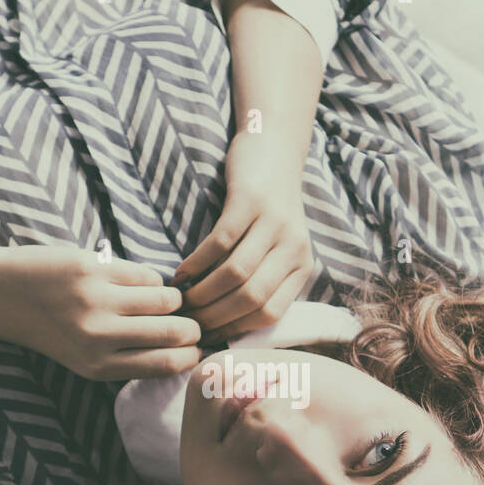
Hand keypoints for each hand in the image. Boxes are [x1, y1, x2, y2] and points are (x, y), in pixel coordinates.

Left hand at [0, 244, 202, 380]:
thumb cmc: (47, 328)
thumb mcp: (82, 358)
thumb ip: (125, 358)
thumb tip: (182, 350)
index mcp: (98, 367)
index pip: (167, 364)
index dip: (191, 354)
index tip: (196, 346)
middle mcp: (99, 338)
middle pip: (174, 332)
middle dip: (192, 326)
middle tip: (191, 321)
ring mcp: (97, 302)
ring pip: (166, 299)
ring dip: (173, 299)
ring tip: (163, 299)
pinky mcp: (94, 270)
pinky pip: (145, 274)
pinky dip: (150, 278)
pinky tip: (136, 282)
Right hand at [171, 129, 314, 341]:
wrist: (275, 149)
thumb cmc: (269, 206)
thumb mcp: (277, 247)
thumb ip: (263, 280)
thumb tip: (227, 325)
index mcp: (302, 265)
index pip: (270, 314)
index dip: (235, 329)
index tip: (209, 335)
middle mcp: (294, 247)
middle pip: (251, 298)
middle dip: (215, 316)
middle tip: (189, 322)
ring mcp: (274, 222)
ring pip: (235, 274)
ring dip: (203, 292)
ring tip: (182, 300)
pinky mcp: (251, 200)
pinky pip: (221, 242)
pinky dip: (197, 262)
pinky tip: (181, 272)